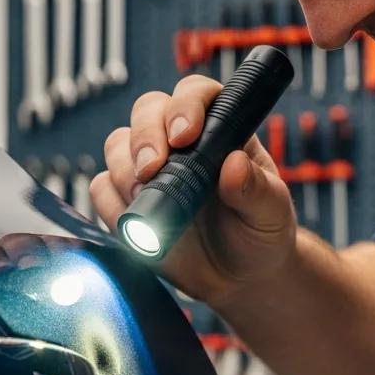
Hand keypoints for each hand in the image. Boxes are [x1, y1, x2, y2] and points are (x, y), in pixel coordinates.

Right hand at [90, 75, 295, 308]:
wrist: (238, 279)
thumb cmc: (260, 234)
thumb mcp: (271, 212)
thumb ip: (257, 189)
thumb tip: (234, 164)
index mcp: (219, 131)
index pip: (196, 95)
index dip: (185, 106)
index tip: (185, 136)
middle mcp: (179, 144)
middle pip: (147, 111)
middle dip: (145, 136)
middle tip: (152, 169)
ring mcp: (150, 172)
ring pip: (118, 145)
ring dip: (123, 168)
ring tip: (143, 196)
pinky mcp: (128, 204)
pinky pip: (103, 190)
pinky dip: (111, 204)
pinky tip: (134, 224)